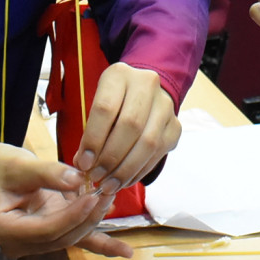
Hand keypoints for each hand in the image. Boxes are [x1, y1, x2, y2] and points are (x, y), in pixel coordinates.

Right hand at [0, 141, 128, 258]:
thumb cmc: (1, 166)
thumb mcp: (20, 165)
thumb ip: (48, 173)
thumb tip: (77, 180)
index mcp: (5, 231)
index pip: (46, 230)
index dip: (73, 215)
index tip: (93, 195)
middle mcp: (19, 244)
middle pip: (62, 237)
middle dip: (88, 216)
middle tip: (107, 191)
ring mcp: (36, 242)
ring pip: (73, 237)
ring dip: (94, 219)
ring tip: (111, 198)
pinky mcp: (51, 234)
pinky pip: (78, 240)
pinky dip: (102, 243)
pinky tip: (124, 251)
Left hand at [76, 65, 179, 193]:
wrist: (142, 91)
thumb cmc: (112, 101)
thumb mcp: (96, 104)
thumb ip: (89, 132)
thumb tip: (84, 164)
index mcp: (119, 75)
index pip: (106, 108)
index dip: (94, 139)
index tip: (84, 163)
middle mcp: (147, 85)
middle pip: (130, 126)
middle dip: (111, 157)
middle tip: (96, 176)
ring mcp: (165, 105)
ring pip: (148, 142)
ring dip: (126, 169)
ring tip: (109, 184)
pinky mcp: (175, 125)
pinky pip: (158, 153)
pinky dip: (140, 171)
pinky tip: (124, 180)